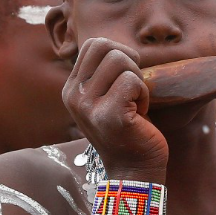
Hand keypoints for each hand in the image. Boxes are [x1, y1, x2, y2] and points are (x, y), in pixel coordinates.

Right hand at [63, 38, 167, 181]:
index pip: (93, 44)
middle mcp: (74, 96)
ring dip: (137, 79)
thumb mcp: (105, 98)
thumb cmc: (127, 129)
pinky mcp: (109, 115)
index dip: (117, 50)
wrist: (133, 170)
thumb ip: (103, 73)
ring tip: (135, 102)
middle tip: (134, 86)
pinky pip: (133, 81)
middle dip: (129, 61)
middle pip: (106, 46)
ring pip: (120, 60)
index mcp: (71, 89)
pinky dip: (144, 94)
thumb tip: (115, 46)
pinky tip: (140, 113)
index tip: (127, 73)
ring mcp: (88, 106)